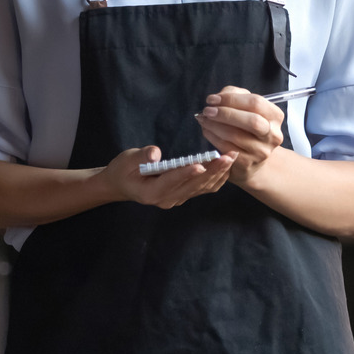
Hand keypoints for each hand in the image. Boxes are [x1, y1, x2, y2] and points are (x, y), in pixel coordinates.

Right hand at [98, 146, 234, 208]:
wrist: (122, 184)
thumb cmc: (123, 170)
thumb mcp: (126, 160)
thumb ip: (141, 156)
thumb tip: (155, 153)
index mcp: (151, 192)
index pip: (172, 181)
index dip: (186, 172)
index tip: (201, 164)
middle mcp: (167, 199)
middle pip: (192, 185)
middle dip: (212, 170)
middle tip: (227, 155)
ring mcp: (177, 199)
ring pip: (201, 187)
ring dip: (218, 173)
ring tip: (231, 157)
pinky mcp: (184, 196)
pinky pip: (203, 189)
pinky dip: (217, 178)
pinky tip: (226, 166)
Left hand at [194, 86, 283, 186]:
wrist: (252, 158)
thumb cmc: (247, 127)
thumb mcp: (246, 108)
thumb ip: (234, 96)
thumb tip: (217, 98)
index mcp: (275, 116)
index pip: (256, 103)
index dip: (232, 99)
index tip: (212, 99)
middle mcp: (272, 135)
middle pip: (252, 120)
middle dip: (225, 113)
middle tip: (207, 110)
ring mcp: (261, 151)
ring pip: (235, 135)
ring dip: (214, 125)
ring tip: (204, 119)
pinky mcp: (247, 163)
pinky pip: (226, 147)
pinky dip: (212, 136)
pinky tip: (207, 130)